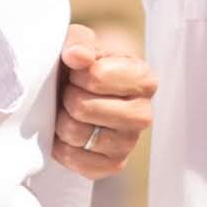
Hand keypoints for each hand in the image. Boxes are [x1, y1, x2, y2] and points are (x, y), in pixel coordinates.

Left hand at [54, 24, 154, 181]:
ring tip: (71, 112)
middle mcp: (143, 114)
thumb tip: (78, 56)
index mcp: (144, 79)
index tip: (79, 73)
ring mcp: (130, 143)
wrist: (79, 92)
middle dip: (67, 98)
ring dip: (62, 121)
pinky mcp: (113, 165)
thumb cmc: (83, 66)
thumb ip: (78, 41)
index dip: (76, 74)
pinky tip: (70, 135)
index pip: (95, 77)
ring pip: (75, 133)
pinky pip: (75, 160)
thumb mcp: (80, 42)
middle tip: (71, 94)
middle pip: (83, 108)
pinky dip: (63, 147)